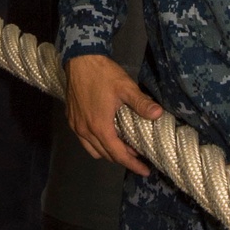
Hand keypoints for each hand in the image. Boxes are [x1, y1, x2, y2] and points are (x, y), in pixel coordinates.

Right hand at [65, 53, 162, 173]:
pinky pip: (84, 140)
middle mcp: (85, 131)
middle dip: (122, 158)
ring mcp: (76, 125)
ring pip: (92, 149)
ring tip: (122, 146)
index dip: (132, 164)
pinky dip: (96, 143)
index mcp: (100, 127)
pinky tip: (105, 133)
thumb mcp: (125, 87)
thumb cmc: (103, 74)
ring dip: (107, 151)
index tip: (145, 171)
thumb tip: (159, 114)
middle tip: (138, 156)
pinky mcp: (71, 118)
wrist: (79, 59)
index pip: (118, 154)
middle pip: (105, 155)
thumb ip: (141, 103)